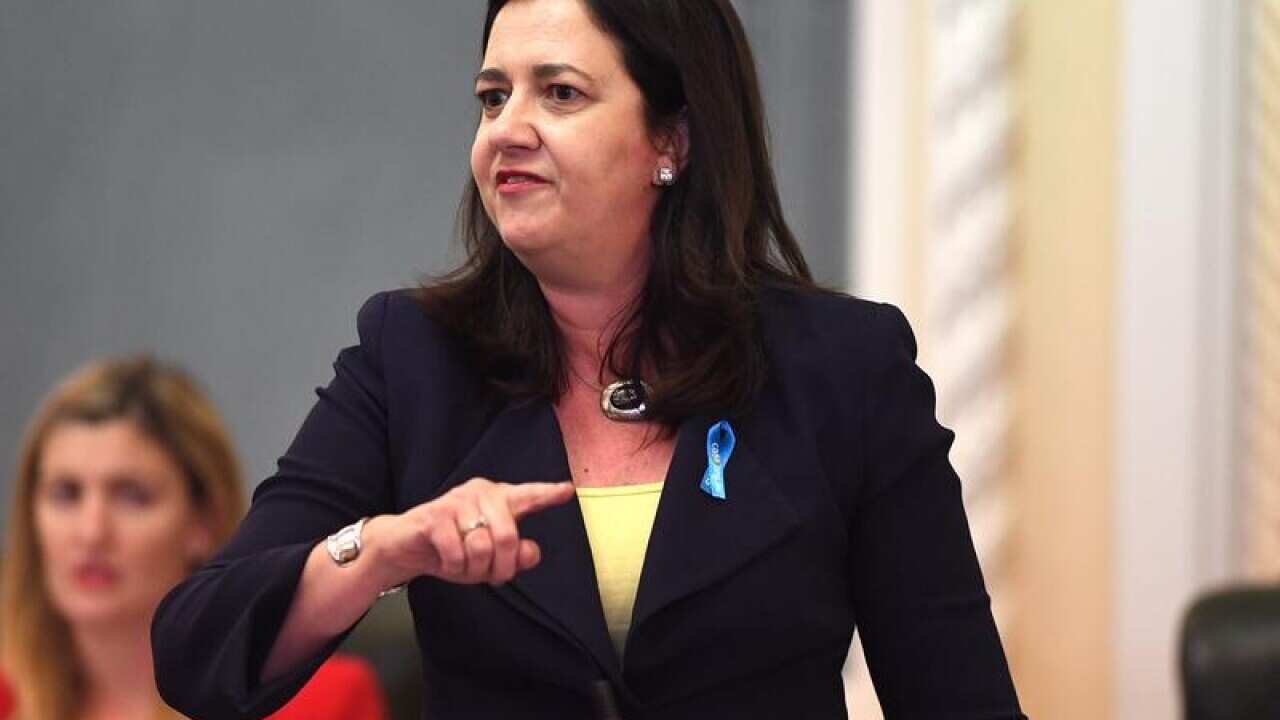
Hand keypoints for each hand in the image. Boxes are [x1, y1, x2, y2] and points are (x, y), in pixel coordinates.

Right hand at [364, 478, 574, 587]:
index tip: (567, 490)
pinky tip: (445, 561)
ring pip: (481, 547)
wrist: (405, 547)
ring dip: (473, 569)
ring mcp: (457, 501)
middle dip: (500, 568)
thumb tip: (530, 551)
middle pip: (507, 538)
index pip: (529, 496)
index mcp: (499, 499)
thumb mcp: (490, 559)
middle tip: (491, 578)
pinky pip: (456, 552)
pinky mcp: (434, 516)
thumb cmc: (454, 549)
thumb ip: (516, 556)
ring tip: (462, 565)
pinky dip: (453, 566)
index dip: (548, 494)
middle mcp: (481, 492)